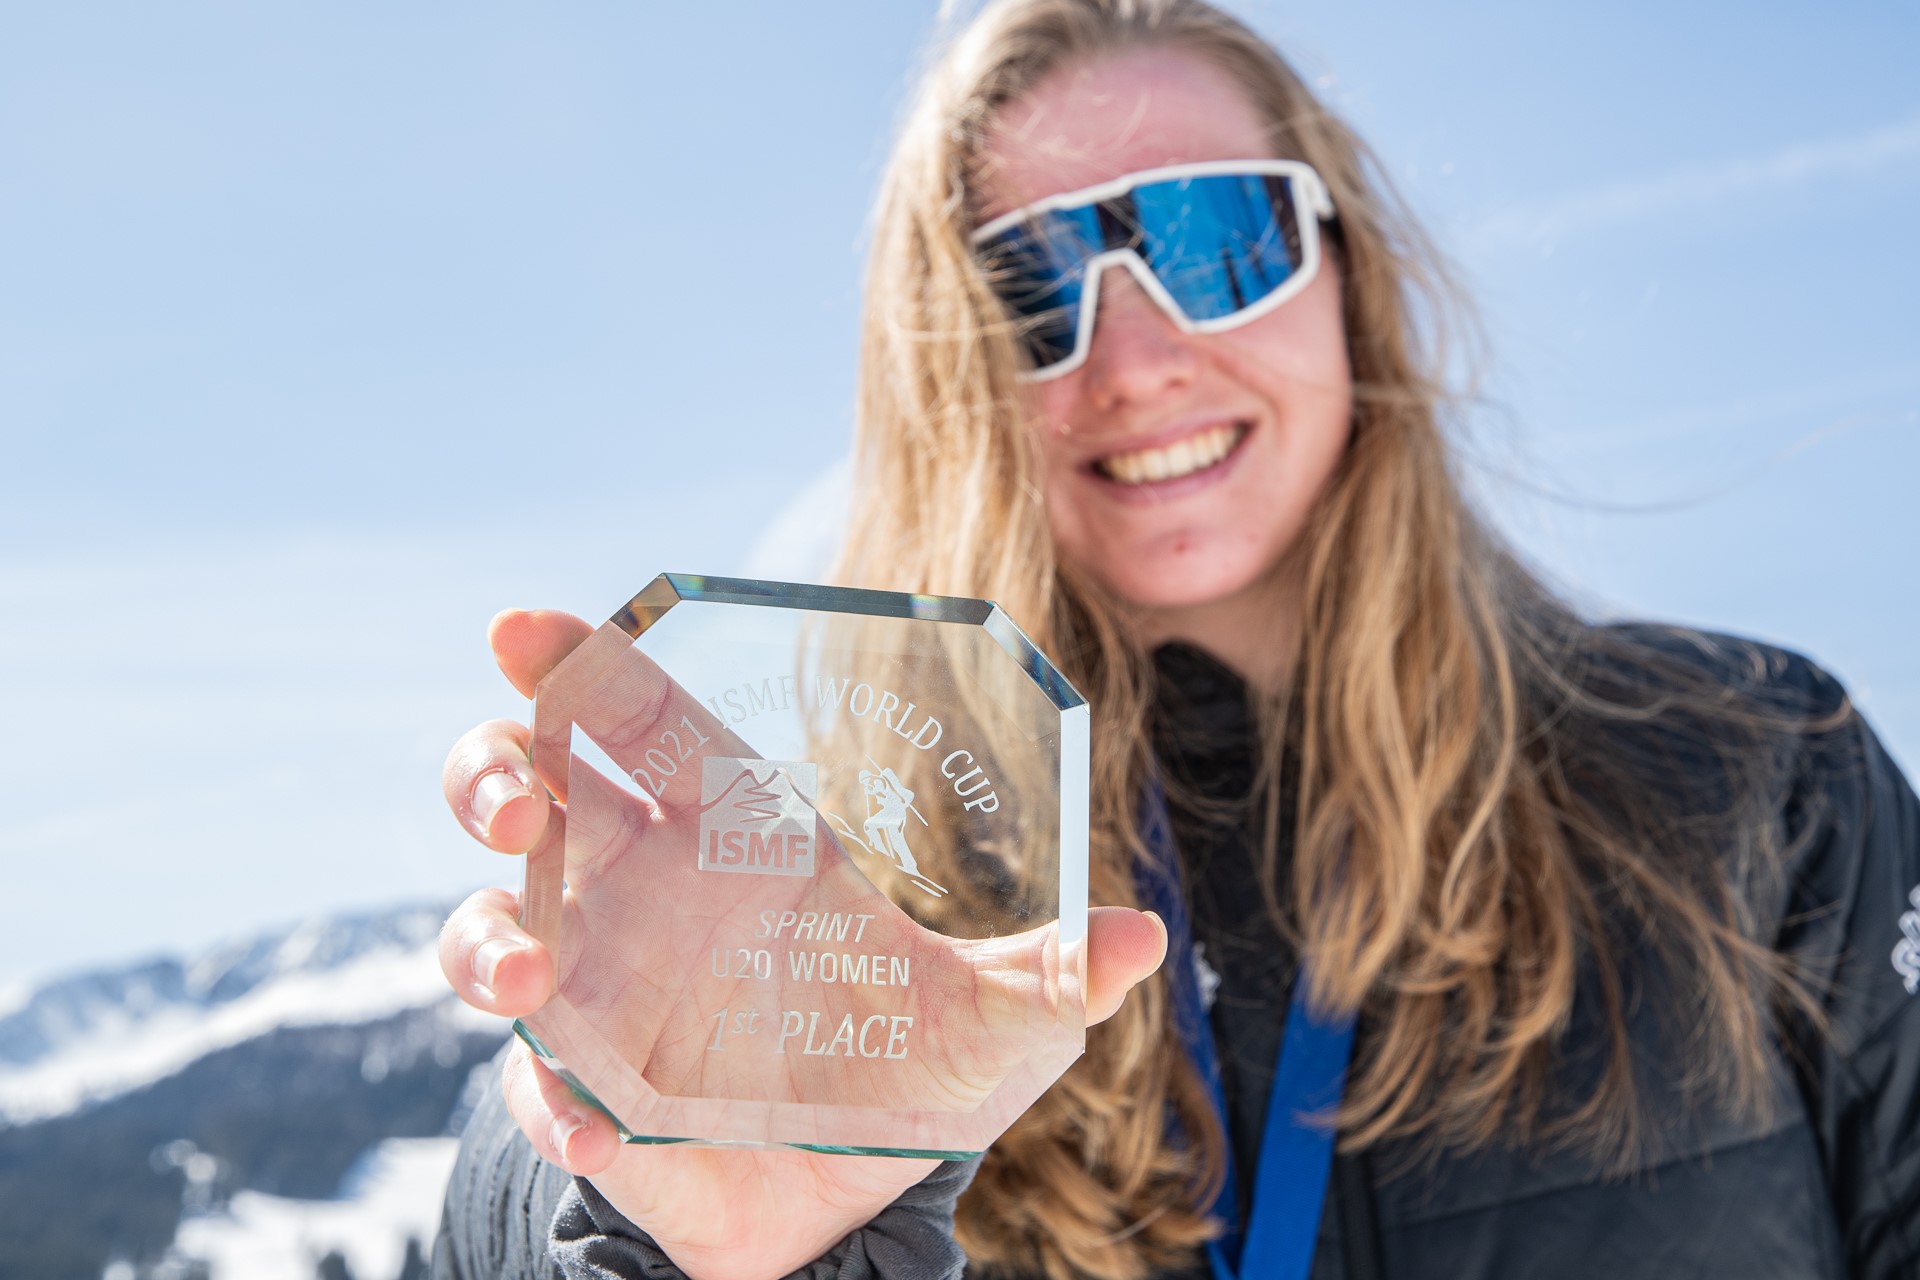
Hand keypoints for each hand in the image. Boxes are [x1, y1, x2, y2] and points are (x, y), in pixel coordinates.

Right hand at [441, 609, 1166, 1279]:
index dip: (578, 664)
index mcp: (734, 839)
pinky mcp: (580, 1088)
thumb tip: (1143, 937)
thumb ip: (1050, 976)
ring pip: (487, 926)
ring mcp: (599, 990)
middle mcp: (644, 894)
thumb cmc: (907, 1079)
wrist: (846, 1210)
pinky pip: (533, 1081)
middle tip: (521, 804)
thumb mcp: (990, 1027)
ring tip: (533, 982)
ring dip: (486, 942)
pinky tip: (600, 1122)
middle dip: (492, 773)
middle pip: (526, 790)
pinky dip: (551, 1098)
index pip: (644, 723)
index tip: (523, 631)